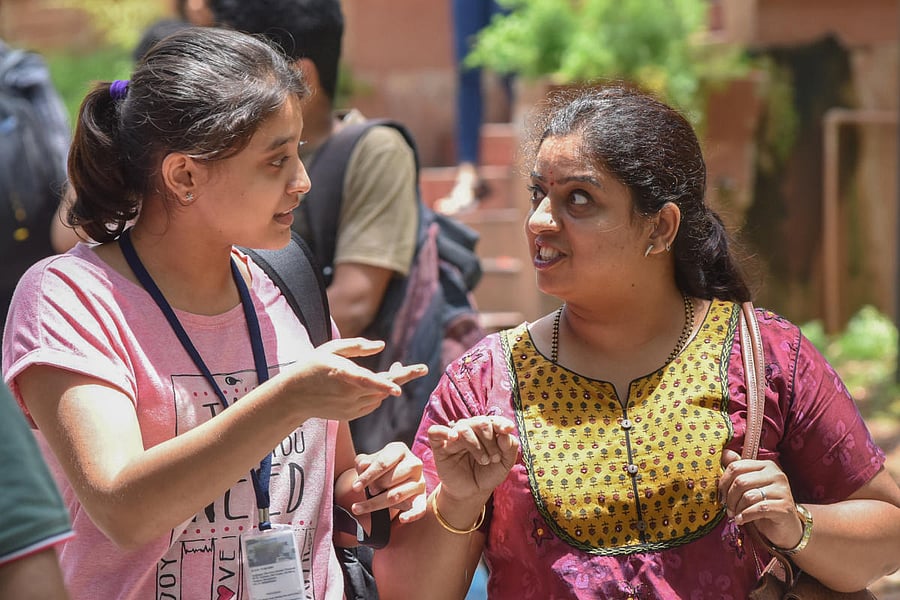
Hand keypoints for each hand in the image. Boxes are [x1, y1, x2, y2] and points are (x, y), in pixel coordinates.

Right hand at [278, 338, 427, 422]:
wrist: (294, 396)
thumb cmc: (313, 366)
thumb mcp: (332, 348)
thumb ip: (357, 346)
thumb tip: (381, 346)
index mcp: (342, 375)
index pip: (366, 381)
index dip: (383, 384)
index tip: (398, 389)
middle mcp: (347, 394)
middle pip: (382, 387)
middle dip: (402, 376)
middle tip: (422, 369)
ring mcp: (349, 407)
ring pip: (380, 396)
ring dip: (390, 383)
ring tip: (396, 367)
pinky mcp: (350, 415)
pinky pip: (372, 404)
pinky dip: (379, 393)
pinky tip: (377, 383)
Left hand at [349, 442, 426, 523]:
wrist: (395, 477)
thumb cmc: (380, 468)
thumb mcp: (370, 461)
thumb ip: (363, 462)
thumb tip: (362, 467)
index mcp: (400, 450)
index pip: (383, 463)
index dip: (367, 476)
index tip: (354, 487)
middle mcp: (414, 464)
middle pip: (390, 480)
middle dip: (375, 487)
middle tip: (368, 491)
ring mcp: (420, 482)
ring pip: (397, 495)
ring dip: (377, 503)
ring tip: (364, 505)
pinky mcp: (422, 498)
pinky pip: (419, 509)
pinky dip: (411, 515)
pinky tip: (402, 519)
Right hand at [427, 415, 518, 501]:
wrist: (472, 492)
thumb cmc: (487, 475)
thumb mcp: (505, 464)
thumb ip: (510, 447)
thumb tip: (506, 434)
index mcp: (486, 430)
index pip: (494, 419)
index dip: (501, 423)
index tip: (508, 430)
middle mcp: (470, 429)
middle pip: (480, 422)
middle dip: (491, 440)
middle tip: (494, 458)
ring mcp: (454, 436)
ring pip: (463, 428)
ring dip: (476, 444)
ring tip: (484, 460)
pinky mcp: (439, 446)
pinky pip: (435, 432)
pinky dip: (444, 432)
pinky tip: (454, 438)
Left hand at [719, 449, 804, 548]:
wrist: (785, 527)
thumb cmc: (763, 504)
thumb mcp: (749, 486)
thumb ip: (738, 470)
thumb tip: (724, 453)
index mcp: (765, 465)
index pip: (736, 467)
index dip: (723, 482)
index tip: (721, 496)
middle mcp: (776, 474)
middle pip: (740, 481)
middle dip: (729, 498)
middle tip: (728, 509)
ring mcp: (782, 490)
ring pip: (748, 496)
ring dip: (737, 508)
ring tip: (735, 515)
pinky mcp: (785, 507)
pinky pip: (758, 509)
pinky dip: (745, 516)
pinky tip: (741, 520)